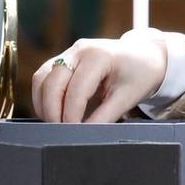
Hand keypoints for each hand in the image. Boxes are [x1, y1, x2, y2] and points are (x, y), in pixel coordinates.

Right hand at [29, 34, 167, 122]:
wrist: (143, 56)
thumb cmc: (139, 74)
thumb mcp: (126, 98)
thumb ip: (104, 117)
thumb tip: (84, 134)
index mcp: (99, 56)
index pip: (76, 89)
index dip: (72, 114)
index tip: (74, 132)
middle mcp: (79, 50)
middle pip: (52, 82)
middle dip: (52, 111)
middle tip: (61, 131)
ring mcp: (68, 53)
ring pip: (41, 79)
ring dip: (43, 104)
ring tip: (55, 123)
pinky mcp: (62, 60)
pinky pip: (43, 78)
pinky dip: (43, 97)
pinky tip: (53, 112)